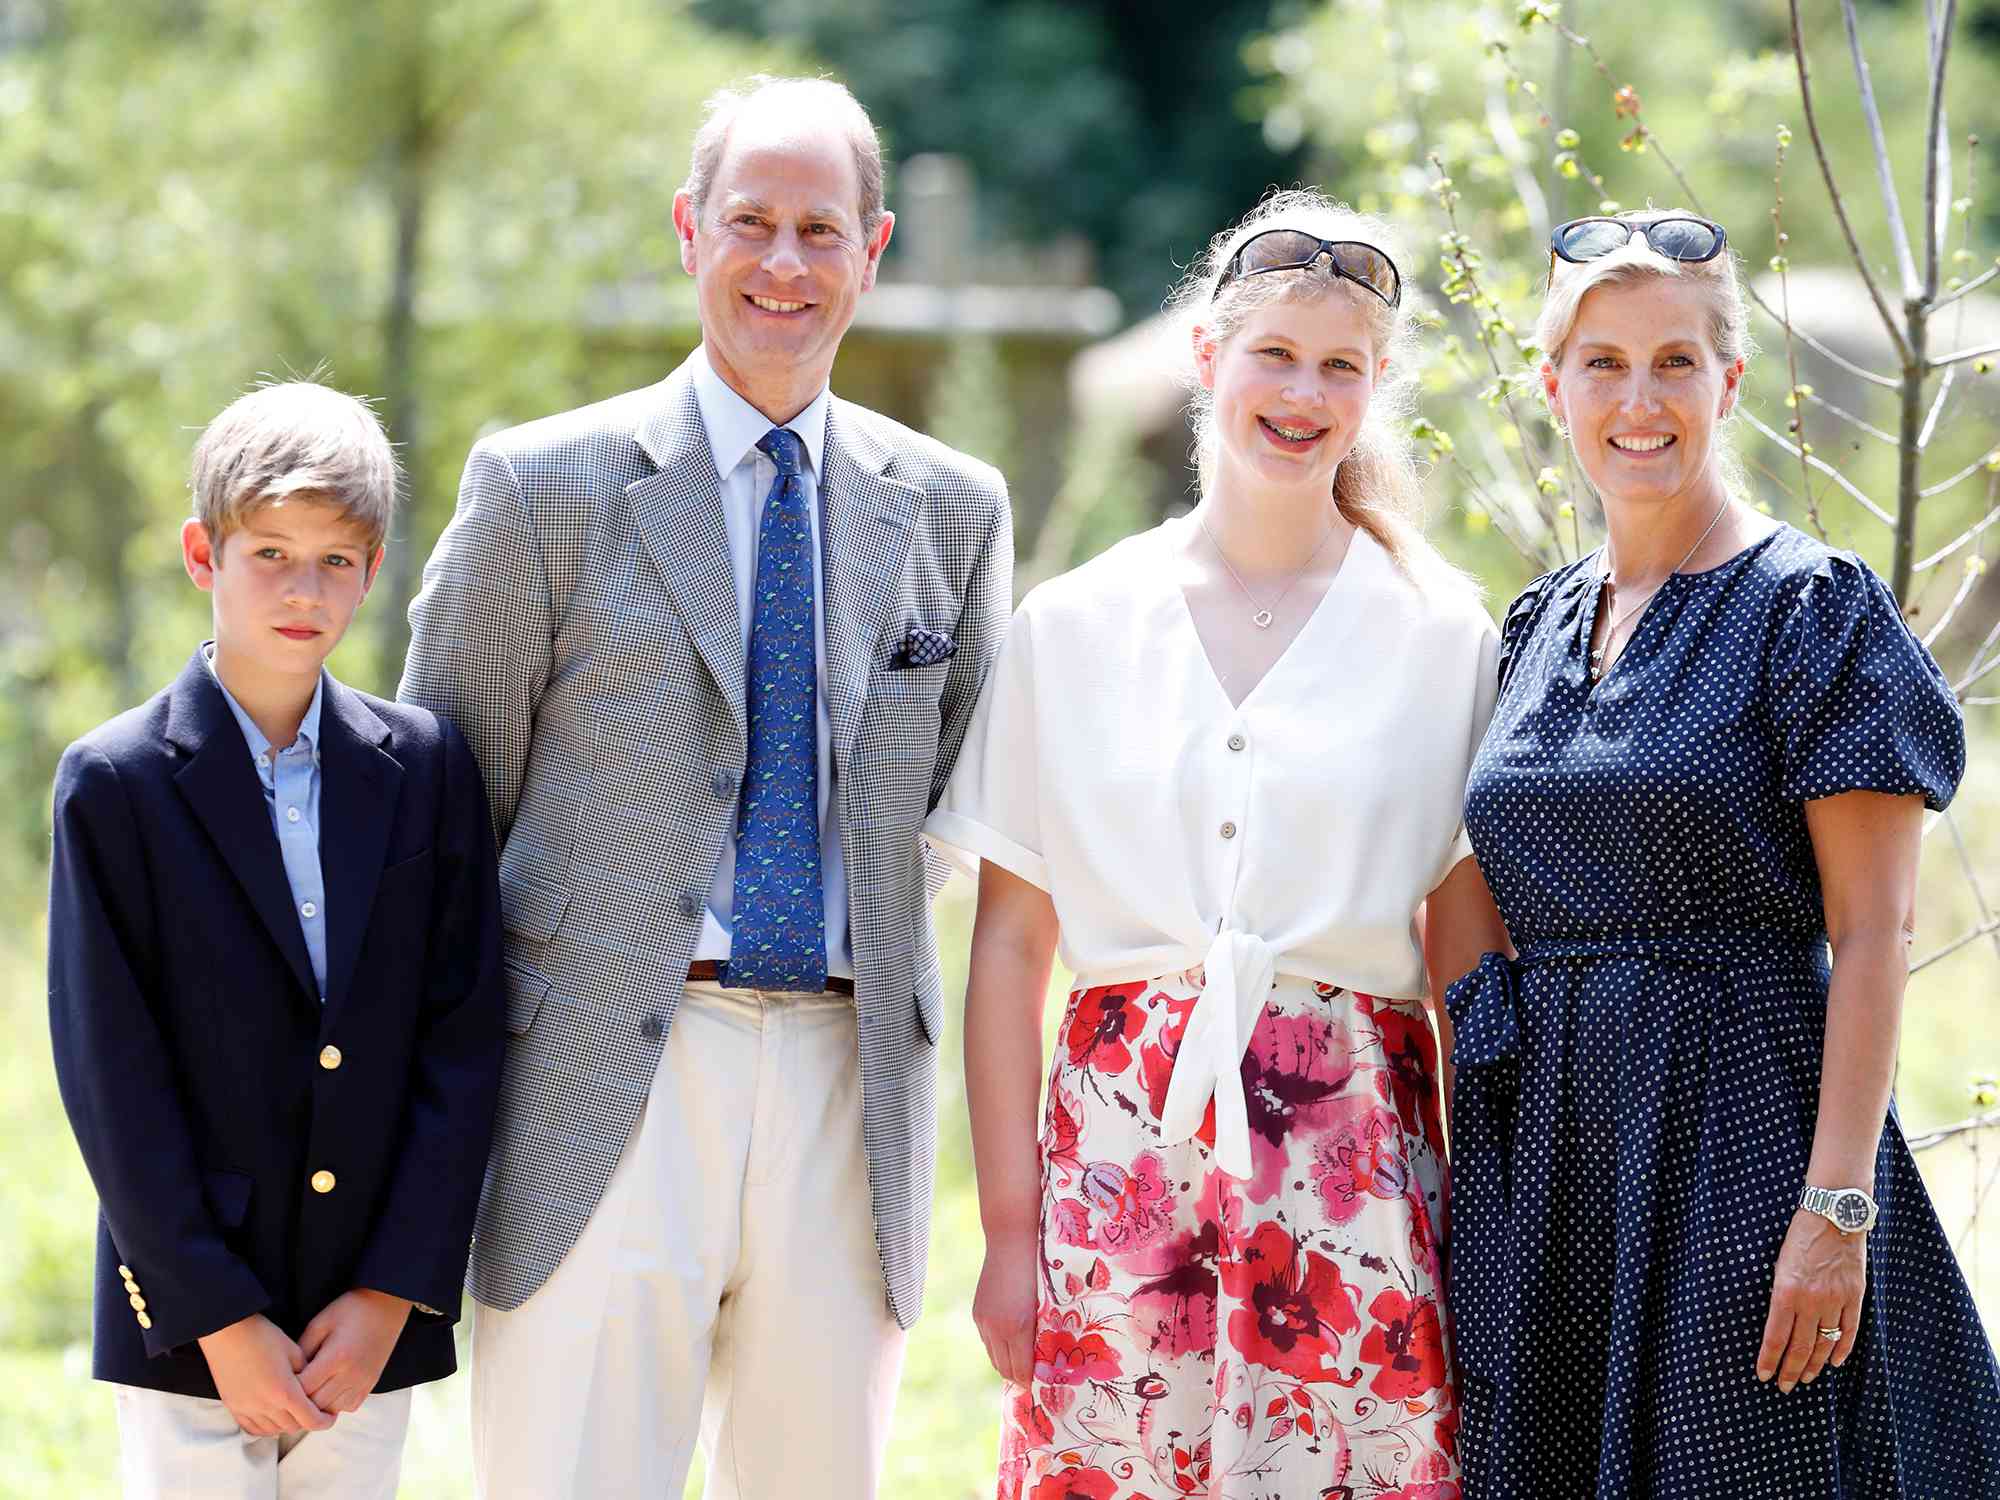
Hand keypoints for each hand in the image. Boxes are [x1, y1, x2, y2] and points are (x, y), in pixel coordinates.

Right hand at [197, 1313, 334, 1436]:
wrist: (226, 1332)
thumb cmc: (262, 1336)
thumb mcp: (293, 1351)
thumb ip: (307, 1372)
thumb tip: (312, 1386)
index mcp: (284, 1392)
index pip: (310, 1420)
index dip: (324, 1422)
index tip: (330, 1416)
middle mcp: (265, 1406)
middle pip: (292, 1427)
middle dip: (307, 1421)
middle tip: (314, 1410)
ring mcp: (246, 1408)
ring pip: (273, 1430)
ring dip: (286, 1424)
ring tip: (294, 1412)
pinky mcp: (233, 1406)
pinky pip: (252, 1428)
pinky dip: (266, 1426)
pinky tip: (272, 1416)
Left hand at [298, 1289, 412, 1413]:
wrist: (387, 1305)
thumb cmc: (351, 1309)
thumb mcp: (320, 1323)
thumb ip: (302, 1349)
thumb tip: (289, 1373)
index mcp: (336, 1357)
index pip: (304, 1388)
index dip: (288, 1388)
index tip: (279, 1382)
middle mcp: (351, 1374)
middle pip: (316, 1404)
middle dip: (300, 1400)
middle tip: (289, 1390)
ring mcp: (363, 1382)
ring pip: (332, 1410)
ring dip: (318, 1405)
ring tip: (309, 1391)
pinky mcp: (371, 1384)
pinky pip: (348, 1407)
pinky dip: (335, 1404)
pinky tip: (329, 1390)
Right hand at [973, 1230, 1040, 1386]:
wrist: (1011, 1242)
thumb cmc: (1037, 1270)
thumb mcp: (1044, 1304)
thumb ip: (1040, 1332)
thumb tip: (1042, 1357)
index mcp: (1018, 1327)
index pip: (1021, 1369)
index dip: (1029, 1381)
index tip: (1040, 1388)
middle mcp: (996, 1328)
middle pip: (1004, 1368)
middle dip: (1017, 1377)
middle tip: (1032, 1380)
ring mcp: (984, 1320)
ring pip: (994, 1356)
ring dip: (1006, 1363)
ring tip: (1021, 1365)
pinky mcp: (977, 1313)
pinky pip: (987, 1340)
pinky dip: (998, 1347)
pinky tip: (1010, 1343)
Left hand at [1756, 1210, 1864, 1392]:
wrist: (1834, 1215)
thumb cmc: (1800, 1236)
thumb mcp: (1779, 1264)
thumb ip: (1780, 1295)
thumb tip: (1776, 1325)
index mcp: (1786, 1291)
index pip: (1776, 1336)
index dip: (1769, 1359)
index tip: (1763, 1375)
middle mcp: (1812, 1300)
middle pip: (1800, 1346)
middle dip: (1791, 1369)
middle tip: (1784, 1386)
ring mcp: (1836, 1300)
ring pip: (1824, 1343)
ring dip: (1814, 1364)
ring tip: (1805, 1378)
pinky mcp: (1855, 1296)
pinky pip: (1849, 1330)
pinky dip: (1841, 1349)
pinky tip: (1833, 1362)